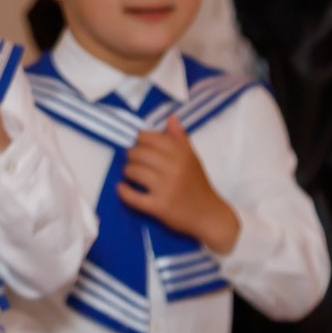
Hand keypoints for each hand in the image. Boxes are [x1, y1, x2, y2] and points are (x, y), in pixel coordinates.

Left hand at [118, 117, 240, 253]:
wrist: (208, 214)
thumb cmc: (197, 184)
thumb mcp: (192, 158)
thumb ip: (180, 139)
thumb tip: (171, 117)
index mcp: (182, 154)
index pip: (148, 138)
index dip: (139, 141)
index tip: (141, 147)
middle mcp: (174, 168)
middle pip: (137, 153)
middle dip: (131, 156)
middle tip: (134, 162)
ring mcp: (165, 188)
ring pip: (132, 171)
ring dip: (127, 172)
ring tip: (131, 175)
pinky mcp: (158, 206)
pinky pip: (131, 196)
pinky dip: (123, 191)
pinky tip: (123, 187)